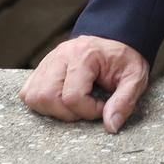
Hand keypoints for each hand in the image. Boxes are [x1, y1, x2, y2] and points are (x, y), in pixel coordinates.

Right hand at [19, 35, 149, 133]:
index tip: (102, 107)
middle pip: (47, 97)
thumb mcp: (135, 77)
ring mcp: (48, 61)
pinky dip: (41, 102)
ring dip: (52, 109)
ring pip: (33, 96)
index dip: (88, 111)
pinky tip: (60, 100)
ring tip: (73, 105)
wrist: (115, 37)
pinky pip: (28, 92)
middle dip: (67, 113)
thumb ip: (125, 101)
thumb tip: (110, 127)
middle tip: (86, 108)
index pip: (73, 96)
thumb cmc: (123, 59)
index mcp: (84, 55)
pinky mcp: (41, 68)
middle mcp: (61, 56)